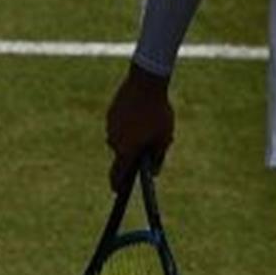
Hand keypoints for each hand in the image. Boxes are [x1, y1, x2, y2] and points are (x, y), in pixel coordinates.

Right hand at [105, 63, 174, 192]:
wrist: (145, 83)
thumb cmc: (158, 112)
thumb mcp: (164, 137)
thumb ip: (158, 157)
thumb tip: (153, 173)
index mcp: (127, 149)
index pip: (118, 174)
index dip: (118, 184)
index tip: (118, 192)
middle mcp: (114, 140)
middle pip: (123, 155)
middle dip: (135, 153)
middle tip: (152, 141)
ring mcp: (110, 126)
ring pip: (121, 138)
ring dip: (133, 137)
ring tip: (150, 124)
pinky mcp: (111, 114)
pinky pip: (120, 125)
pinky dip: (129, 124)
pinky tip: (141, 115)